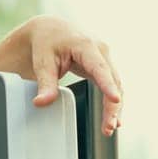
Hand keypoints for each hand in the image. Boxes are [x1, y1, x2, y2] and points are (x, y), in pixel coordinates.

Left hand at [20, 15, 123, 135]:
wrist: (51, 29)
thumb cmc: (47, 43)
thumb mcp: (42, 62)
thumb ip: (45, 83)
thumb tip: (41, 103)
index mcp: (85, 45)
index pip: (99, 68)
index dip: (108, 85)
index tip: (115, 99)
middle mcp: (101, 50)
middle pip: (113, 80)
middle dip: (112, 105)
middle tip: (108, 127)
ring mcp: (105, 57)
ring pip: (116, 84)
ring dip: (114, 107)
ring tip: (109, 128)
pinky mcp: (104, 65)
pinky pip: (112, 84)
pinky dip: (112, 101)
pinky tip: (113, 118)